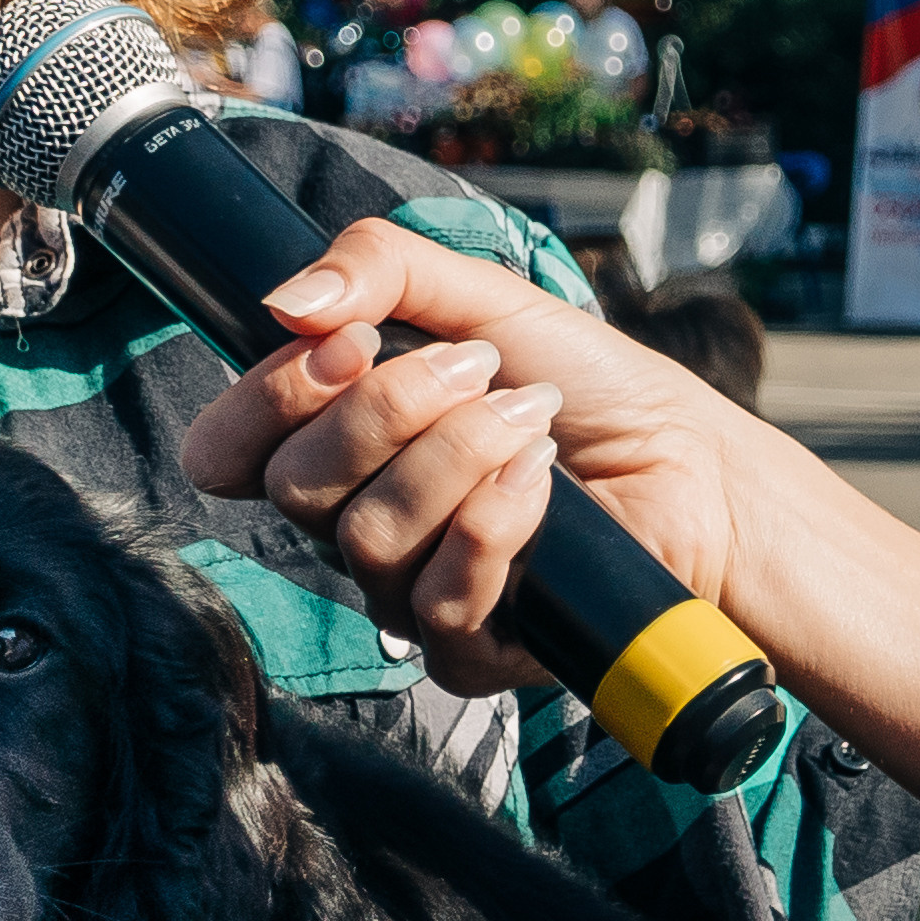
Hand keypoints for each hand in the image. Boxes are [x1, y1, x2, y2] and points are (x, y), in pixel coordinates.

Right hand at [178, 217, 740, 699]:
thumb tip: (284, 299)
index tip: (348, 341)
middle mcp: (355, 523)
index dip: (269, 396)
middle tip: (473, 370)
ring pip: (369, 537)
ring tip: (532, 418)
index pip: (228, 449)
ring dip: (459, 455)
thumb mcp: (480, 297)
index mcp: (337, 445)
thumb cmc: (586, 386)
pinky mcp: (468, 649)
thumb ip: (379, 271)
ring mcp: (404, 593)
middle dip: (385, 410)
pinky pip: (438, 600)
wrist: (692, 462)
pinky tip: (541, 482)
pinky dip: (494, 522)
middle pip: (295, 487)